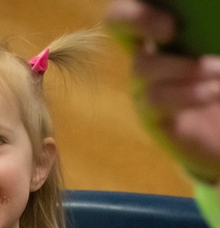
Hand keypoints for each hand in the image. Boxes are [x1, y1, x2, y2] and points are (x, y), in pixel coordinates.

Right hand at [106, 1, 219, 183]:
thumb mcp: (217, 51)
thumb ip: (210, 29)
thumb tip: (186, 30)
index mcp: (168, 31)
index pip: (137, 6)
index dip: (141, 3)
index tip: (173, 19)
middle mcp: (149, 53)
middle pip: (116, 21)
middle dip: (137, 18)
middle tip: (171, 31)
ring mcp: (145, 85)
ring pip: (142, 66)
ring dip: (186, 67)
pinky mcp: (151, 117)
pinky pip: (153, 99)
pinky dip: (187, 93)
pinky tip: (213, 93)